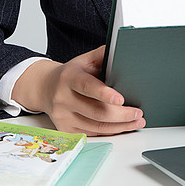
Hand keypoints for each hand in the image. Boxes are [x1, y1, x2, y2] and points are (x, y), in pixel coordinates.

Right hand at [12, 45, 144, 135]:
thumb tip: (123, 51)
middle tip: (138, 112)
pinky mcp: (66, 129)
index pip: (87, 86)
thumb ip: (102, 55)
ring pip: (97, 127)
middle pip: (96, 111)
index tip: (121, 99)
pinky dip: (111, 131)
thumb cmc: (70, 74)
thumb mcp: (84, 60)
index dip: (104, 93)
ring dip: (120, 126)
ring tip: (137, 121)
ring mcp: (63, 116)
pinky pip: (93, 134)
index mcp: (68, 78)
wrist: (46, 88)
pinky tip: (123, 127)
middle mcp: (63, 98)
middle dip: (122, 114)